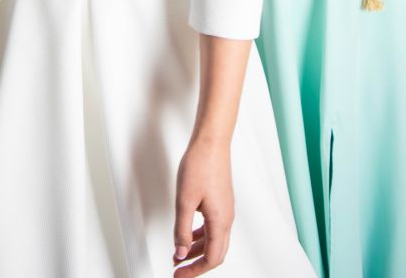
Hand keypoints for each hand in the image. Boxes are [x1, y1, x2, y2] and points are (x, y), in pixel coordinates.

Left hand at [173, 138, 233, 274]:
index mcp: (220, 221)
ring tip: (179, 253)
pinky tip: (189, 233)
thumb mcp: (184, 201)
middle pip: (215, 252)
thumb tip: (180, 253)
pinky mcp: (221, 200)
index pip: (211, 258)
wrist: (211, 141)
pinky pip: (213, 226)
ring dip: (197, 249)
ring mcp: (225, 208)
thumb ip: (182, 230)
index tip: (179, 275)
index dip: (194, 271)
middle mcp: (226, 217)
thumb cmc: (200, 165)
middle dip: (196, 264)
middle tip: (179, 270)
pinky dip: (201, 235)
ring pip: (214, 239)